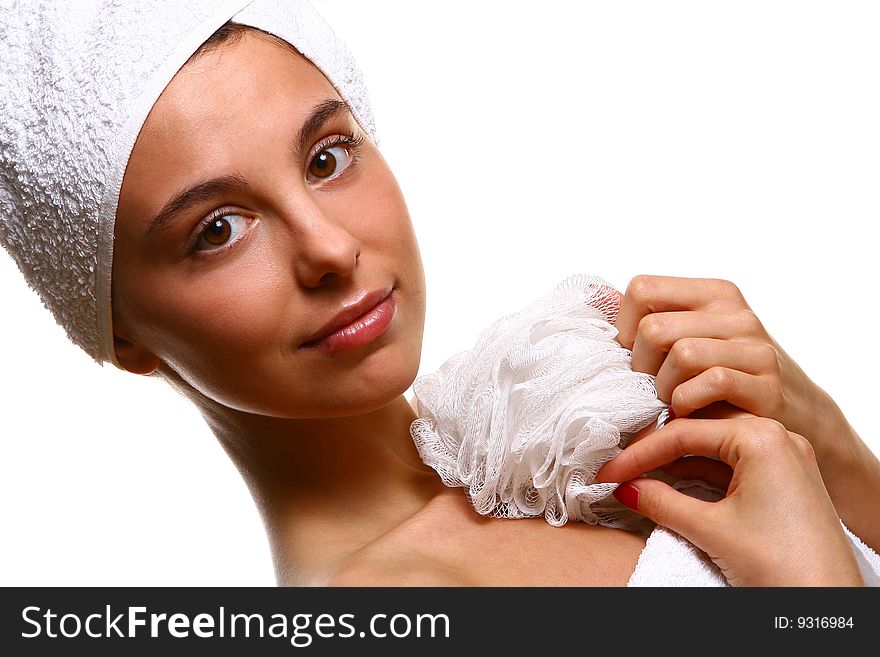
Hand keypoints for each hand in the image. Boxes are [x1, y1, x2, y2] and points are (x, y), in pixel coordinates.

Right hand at [596, 416, 863, 586]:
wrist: (829, 606)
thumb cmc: (785, 566)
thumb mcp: (710, 529)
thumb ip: (661, 502)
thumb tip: (626, 488)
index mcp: (761, 437)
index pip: (683, 433)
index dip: (639, 453)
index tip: (609, 472)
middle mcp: (777, 438)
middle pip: (699, 432)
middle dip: (657, 452)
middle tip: (621, 470)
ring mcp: (784, 459)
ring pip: (715, 448)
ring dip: (677, 463)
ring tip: (641, 477)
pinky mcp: (786, 481)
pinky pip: (734, 465)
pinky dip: (701, 474)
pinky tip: (674, 485)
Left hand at [615, 276, 826, 441]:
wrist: (797, 419)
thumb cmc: (728, 380)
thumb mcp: (692, 340)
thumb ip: (651, 320)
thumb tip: (597, 298)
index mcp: (712, 294)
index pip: (641, 289)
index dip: (624, 328)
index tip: (632, 357)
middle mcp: (735, 313)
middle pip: (654, 328)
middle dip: (640, 367)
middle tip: (650, 389)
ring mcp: (754, 347)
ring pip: (680, 354)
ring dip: (664, 389)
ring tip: (670, 403)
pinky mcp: (766, 383)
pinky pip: (708, 383)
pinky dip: (687, 403)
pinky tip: (689, 413)